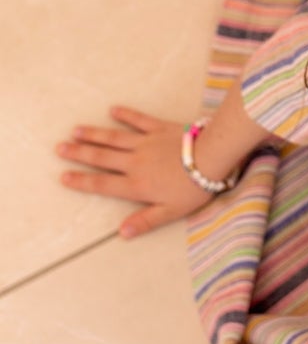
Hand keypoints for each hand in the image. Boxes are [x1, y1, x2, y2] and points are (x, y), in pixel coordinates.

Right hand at [55, 106, 215, 239]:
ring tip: (76, 130)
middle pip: (101, 157)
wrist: (212, 156)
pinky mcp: (160, 128)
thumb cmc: (194, 188)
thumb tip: (121, 233)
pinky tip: (113, 109)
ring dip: (94, 134)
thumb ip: (145, 221)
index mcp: (136, 185)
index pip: (102, 184)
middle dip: (79, 153)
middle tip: (59, 148)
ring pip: (114, 137)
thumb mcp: (170, 212)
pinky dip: (126, 114)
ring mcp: (146, 142)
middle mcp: (135, 162)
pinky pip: (139, 120)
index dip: (81, 181)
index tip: (63, 176)